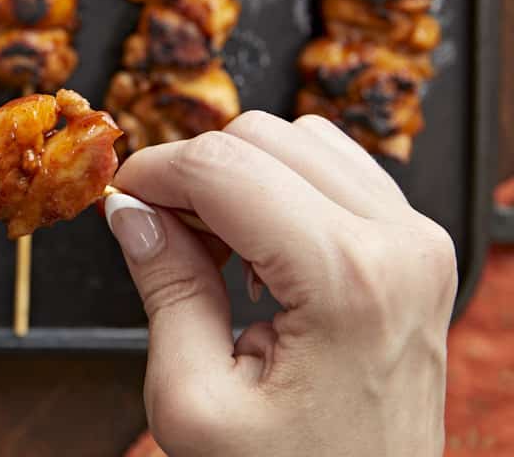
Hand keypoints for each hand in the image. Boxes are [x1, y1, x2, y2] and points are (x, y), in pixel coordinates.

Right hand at [104, 111, 456, 456]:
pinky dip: (280, 186)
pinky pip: (335, 166)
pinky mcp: (416, 247)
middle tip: (161, 233)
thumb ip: (164, 288)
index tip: (119, 201)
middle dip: (194, 173)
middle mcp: (398, 244)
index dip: (152, 173)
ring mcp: (417, 240)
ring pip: (299, 138)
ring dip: (239, 176)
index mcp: (346, 280)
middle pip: (261, 135)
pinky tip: (258, 248)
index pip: (222, 167)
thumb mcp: (195, 400)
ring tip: (214, 249)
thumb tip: (129, 210)